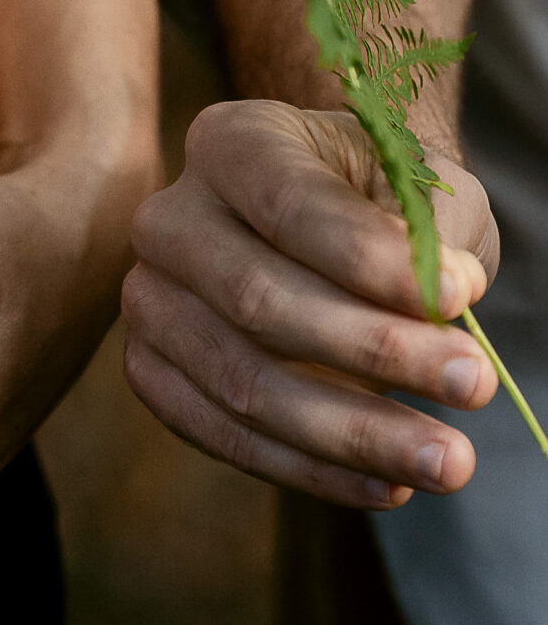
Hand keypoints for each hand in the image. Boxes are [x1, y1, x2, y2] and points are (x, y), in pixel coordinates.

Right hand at [123, 100, 500, 508]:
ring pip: (242, 382)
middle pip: (258, 298)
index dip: (372, 259)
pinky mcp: (151, 371)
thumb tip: (439, 300)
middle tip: (475, 383)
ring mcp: (148, 299)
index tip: (465, 297)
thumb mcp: (418, 186)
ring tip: (449, 460)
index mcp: (229, 141)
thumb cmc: (377, 202)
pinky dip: (311, 470)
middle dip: (376, 351)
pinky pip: (224, 436)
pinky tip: (388, 482)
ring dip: (354, 431)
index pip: (291, 204)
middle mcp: (169, 218)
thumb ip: (427, 231)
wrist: (324, 231)